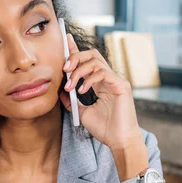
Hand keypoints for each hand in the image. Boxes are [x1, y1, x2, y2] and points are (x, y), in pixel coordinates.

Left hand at [59, 34, 143, 150]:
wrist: (119, 142)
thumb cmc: (105, 129)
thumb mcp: (82, 113)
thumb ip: (72, 101)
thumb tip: (60, 91)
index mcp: (100, 83)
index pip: (88, 61)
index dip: (76, 49)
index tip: (65, 40)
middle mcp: (109, 79)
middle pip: (92, 55)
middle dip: (75, 57)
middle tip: (64, 69)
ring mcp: (116, 81)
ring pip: (96, 61)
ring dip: (79, 71)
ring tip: (71, 86)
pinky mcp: (121, 86)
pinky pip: (103, 73)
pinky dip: (89, 79)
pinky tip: (82, 91)